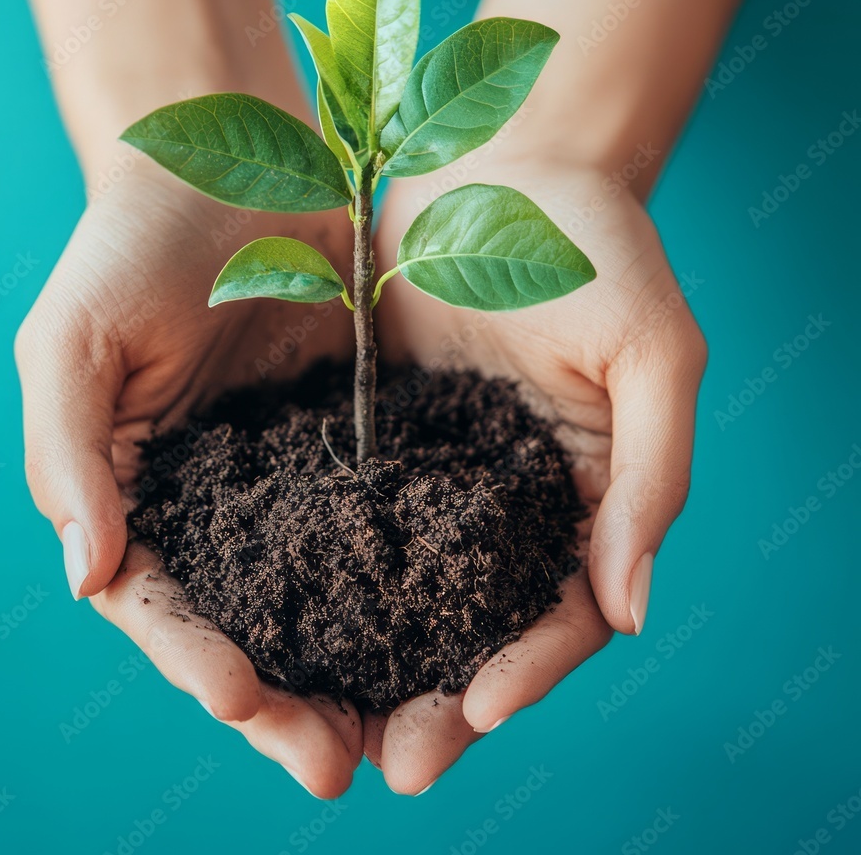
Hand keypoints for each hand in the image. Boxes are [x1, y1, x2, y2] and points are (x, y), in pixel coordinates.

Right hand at [14, 158, 361, 796]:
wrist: (230, 164)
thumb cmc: (128, 249)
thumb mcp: (73, 345)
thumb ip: (71, 459)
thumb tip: (89, 579)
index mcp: (142, 497)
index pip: (162, 604)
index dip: (195, 658)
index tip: (244, 702)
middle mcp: (223, 503)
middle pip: (254, 623)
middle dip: (290, 698)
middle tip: (339, 762)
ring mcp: (296, 477)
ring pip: (330, 595)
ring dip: (363, 665)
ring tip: (409, 730)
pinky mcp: (361, 440)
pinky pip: (390, 520)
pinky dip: (416, 579)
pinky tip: (455, 623)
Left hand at [365, 156, 706, 792]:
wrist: (501, 165)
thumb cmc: (597, 246)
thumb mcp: (651, 350)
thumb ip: (651, 477)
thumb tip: (631, 611)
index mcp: (582, 494)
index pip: (564, 609)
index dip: (531, 666)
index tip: (478, 712)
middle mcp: (504, 500)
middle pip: (474, 623)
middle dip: (438, 698)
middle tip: (392, 765)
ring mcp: (434, 474)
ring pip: (401, 591)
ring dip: (368, 662)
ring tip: (320, 724)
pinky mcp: (371, 436)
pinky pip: (344, 517)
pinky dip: (318, 575)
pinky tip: (279, 618)